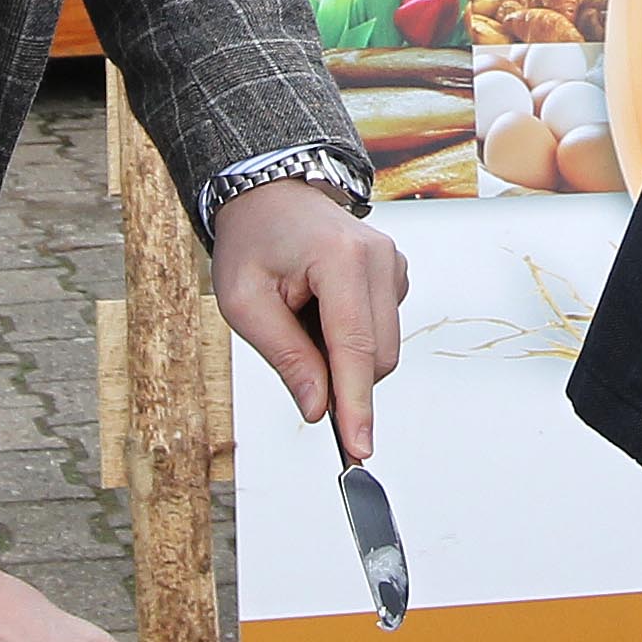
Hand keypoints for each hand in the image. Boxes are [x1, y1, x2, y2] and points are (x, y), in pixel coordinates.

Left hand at [211, 177, 407, 463]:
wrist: (270, 194)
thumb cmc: (251, 242)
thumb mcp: (244, 303)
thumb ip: (285, 357)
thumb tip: (318, 407)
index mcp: (339, 258)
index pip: (354, 346)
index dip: (356, 404)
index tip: (359, 447)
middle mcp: (379, 258)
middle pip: (377, 356)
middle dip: (341, 379)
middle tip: (295, 358)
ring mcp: (393, 263)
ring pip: (383, 348)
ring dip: (343, 355)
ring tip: (302, 318)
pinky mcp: (396, 273)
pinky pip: (383, 330)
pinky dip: (353, 338)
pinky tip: (322, 310)